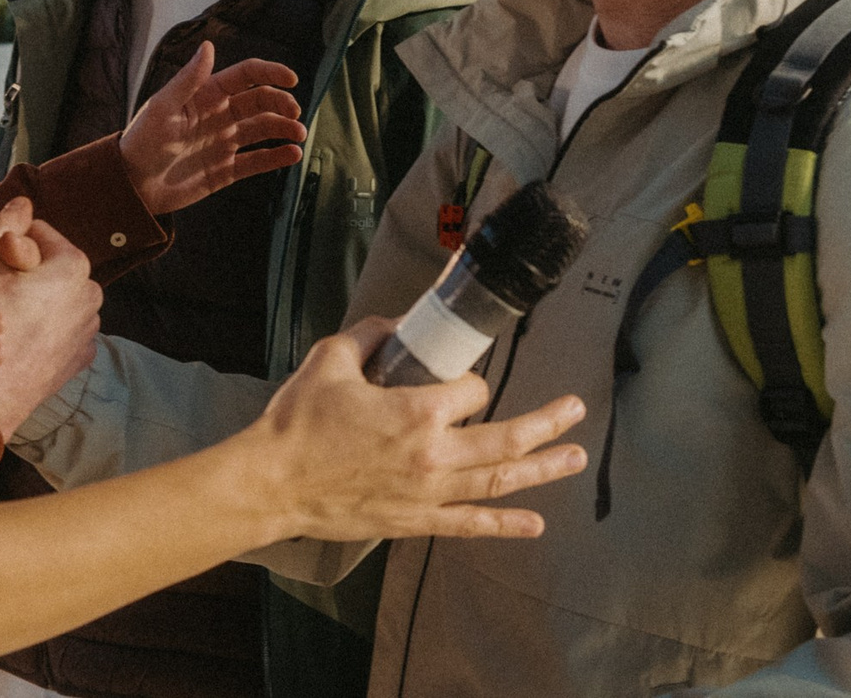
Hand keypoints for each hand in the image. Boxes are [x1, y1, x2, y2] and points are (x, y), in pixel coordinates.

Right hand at [0, 199, 100, 438]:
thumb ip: (4, 227)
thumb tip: (22, 202)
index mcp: (73, 265)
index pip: (37, 233)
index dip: (6, 245)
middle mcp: (91, 295)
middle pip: (48, 269)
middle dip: (21, 277)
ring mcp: (88, 330)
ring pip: (52, 301)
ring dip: (30, 304)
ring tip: (4, 321)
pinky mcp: (80, 359)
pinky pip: (58, 332)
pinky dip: (40, 333)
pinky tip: (17, 342)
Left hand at [119, 41, 306, 214]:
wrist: (131, 185)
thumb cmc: (141, 141)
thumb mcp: (162, 108)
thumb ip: (188, 80)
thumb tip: (209, 46)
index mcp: (206, 96)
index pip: (245, 77)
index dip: (269, 73)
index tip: (291, 78)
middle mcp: (219, 116)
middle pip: (260, 102)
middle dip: (281, 104)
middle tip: (295, 115)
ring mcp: (224, 143)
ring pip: (263, 130)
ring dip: (284, 129)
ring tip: (299, 135)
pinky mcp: (225, 171)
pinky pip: (257, 161)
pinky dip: (277, 157)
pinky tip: (293, 154)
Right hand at [243, 318, 586, 545]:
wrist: (274, 482)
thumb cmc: (298, 421)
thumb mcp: (331, 359)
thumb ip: (371, 336)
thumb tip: (397, 326)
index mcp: (416, 411)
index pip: (470, 390)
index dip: (469, 380)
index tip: (456, 379)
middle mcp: (433, 455)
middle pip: (505, 438)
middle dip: (546, 423)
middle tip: (576, 410)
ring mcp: (428, 493)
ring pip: (498, 480)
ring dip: (542, 469)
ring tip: (575, 457)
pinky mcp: (416, 521)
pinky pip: (470, 525)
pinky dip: (505, 524)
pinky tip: (535, 522)